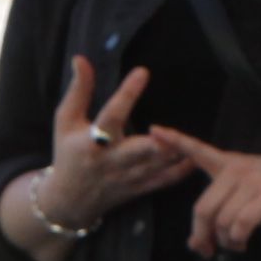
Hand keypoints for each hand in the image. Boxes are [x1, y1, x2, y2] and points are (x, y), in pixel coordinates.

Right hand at [20, 56, 194, 249]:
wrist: (69, 201)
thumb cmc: (68, 154)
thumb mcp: (65, 121)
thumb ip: (78, 90)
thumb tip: (81, 59)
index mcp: (91, 142)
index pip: (110, 115)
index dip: (126, 94)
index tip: (142, 72)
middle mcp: (111, 161)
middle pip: (136, 151)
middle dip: (154, 144)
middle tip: (170, 130)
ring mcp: (127, 177)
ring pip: (155, 166)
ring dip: (174, 153)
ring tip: (192, 138)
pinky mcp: (139, 188)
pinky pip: (164, 181)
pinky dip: (181, 171)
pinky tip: (195, 156)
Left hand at [145, 130, 260, 255]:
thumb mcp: (252, 194)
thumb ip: (226, 209)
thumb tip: (202, 241)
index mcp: (230, 163)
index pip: (198, 150)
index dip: (175, 141)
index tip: (154, 130)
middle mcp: (237, 168)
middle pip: (203, 208)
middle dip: (201, 236)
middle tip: (206, 251)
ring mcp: (252, 180)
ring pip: (222, 221)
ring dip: (226, 242)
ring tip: (236, 245)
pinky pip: (241, 224)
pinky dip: (239, 240)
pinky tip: (244, 242)